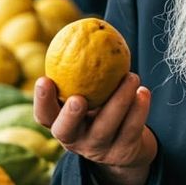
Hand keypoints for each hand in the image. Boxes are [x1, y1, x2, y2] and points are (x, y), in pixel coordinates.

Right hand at [35, 72, 157, 184]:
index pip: (44, 116)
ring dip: (120, 101)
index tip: (45, 79)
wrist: (127, 145)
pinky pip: (132, 130)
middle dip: (71, 115)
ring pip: (107, 127)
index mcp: (60, 124)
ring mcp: (99, 150)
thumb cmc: (101, 109)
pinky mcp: (123, 153)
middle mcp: (75, 141)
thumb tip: (85, 31)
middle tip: (79, 98)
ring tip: (132, 77)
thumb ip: (80, 76)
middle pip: (67, 130)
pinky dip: (139, 110)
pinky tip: (144, 92)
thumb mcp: (86, 96)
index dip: (41, 100)